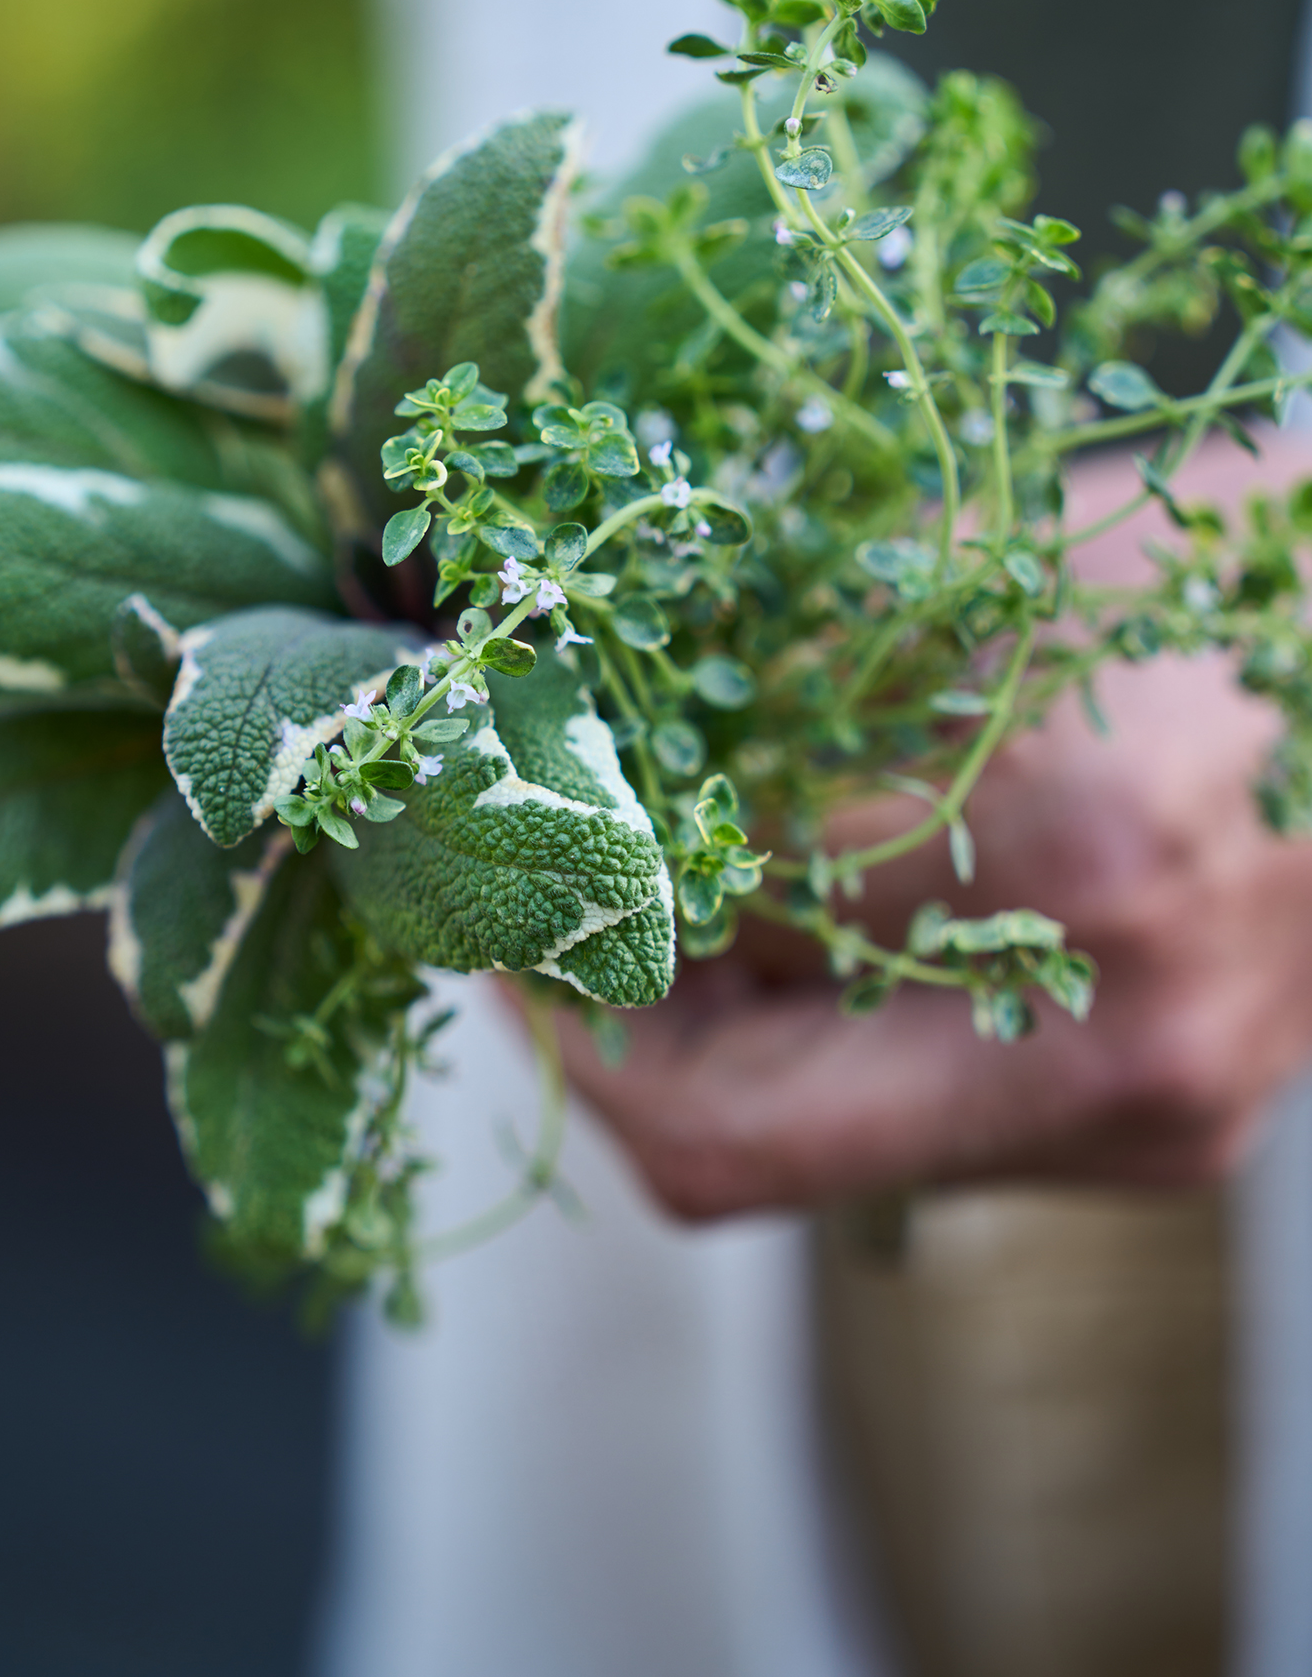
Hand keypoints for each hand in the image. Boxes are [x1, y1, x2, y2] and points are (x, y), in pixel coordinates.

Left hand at [541, 435, 1311, 1216]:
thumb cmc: (1228, 554)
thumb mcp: (980, 564)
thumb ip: (769, 684)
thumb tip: (560, 748)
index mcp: (1080, 844)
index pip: (703, 937)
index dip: (550, 906)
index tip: (473, 847)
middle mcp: (1120, 1027)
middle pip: (726, 1132)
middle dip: (577, 1027)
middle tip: (509, 913)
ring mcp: (1154, 1114)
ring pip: (805, 1148)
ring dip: (686, 1038)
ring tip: (638, 904)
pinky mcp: (1163, 1136)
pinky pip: (906, 1124)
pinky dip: (809, 1040)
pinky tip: (788, 929)